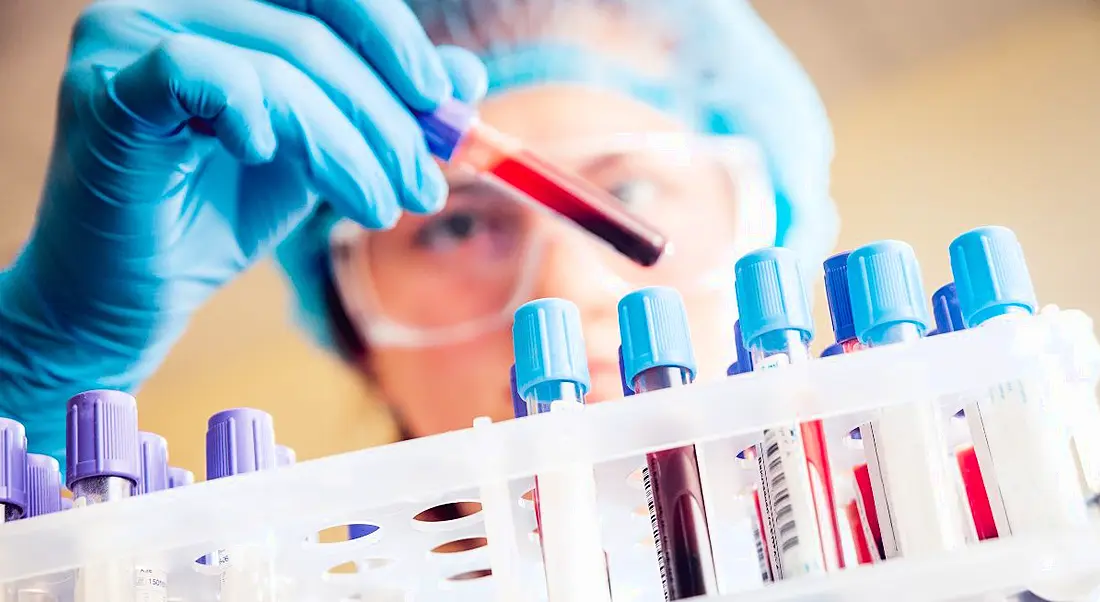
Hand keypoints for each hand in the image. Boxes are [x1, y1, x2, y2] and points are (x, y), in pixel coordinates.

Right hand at [0, 0, 486, 444]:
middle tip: (421, 184)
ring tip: (376, 206)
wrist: (134, 294)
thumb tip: (467, 78)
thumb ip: (382, 110)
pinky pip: (196, 72)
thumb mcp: (320, 154)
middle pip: (311, 31)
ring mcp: (128, 39)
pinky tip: (267, 156)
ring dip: (345, 144)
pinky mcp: (106, 90)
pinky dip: (253, 111)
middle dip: (383, 115)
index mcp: (224, 9)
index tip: (444, 104)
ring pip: (276, 64)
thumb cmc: (217, 215)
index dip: (393, 38)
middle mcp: (171, 5)